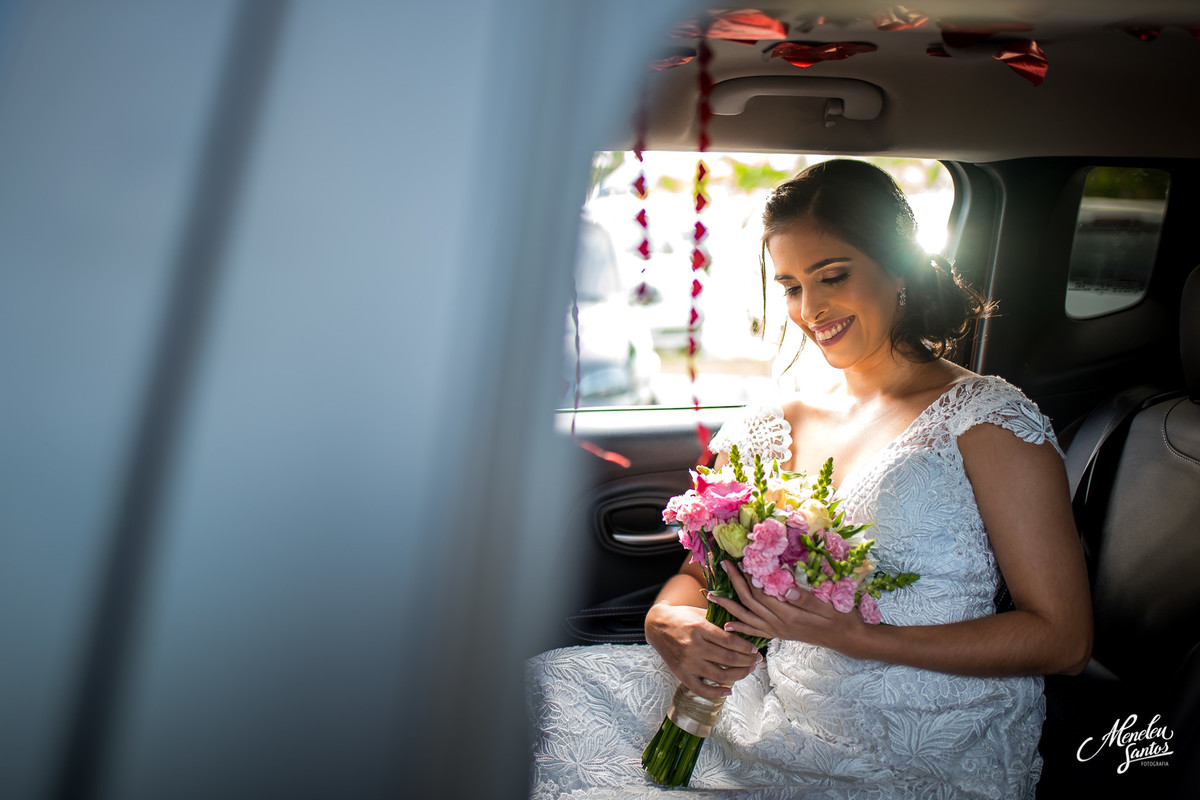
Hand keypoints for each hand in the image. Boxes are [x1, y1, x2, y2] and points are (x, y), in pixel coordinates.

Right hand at [645, 602, 762, 699]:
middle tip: (757, 660)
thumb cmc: (682, 617)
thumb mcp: (700, 613)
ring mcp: (687, 662)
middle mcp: (693, 646)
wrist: (657, 625)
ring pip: (720, 675)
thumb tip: (744, 632)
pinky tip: (729, 690)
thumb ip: (719, 622)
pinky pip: (701, 689)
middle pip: (728, 659)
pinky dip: (717, 692)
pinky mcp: (680, 674)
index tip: (755, 649)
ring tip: (748, 671)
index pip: (730, 641)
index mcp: (699, 627)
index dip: (746, 647)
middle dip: (748, 661)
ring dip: (739, 675)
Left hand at [709, 561, 868, 653]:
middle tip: (721, 565)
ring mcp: (778, 631)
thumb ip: (807, 599)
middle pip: (750, 601)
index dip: (747, 575)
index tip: (737, 559)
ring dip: (729, 605)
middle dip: (734, 583)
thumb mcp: (829, 605)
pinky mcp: (780, 635)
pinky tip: (727, 626)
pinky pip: (755, 632)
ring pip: (747, 617)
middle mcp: (779, 624)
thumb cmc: (841, 618)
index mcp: (789, 614)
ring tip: (712, 596)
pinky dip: (740, 628)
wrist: (848, 639)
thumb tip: (786, 588)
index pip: (761, 592)